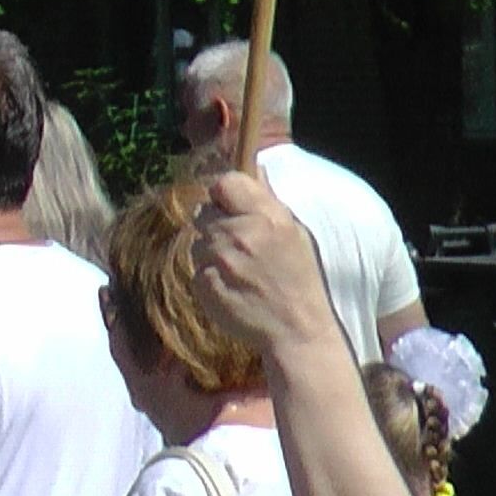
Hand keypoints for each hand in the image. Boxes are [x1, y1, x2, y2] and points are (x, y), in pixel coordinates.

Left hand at [186, 173, 347, 365]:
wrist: (295, 328)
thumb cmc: (299, 278)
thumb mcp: (294, 232)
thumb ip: (268, 199)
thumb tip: (256, 167)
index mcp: (266, 216)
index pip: (224, 182)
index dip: (225, 193)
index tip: (231, 206)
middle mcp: (240, 234)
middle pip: (204, 211)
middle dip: (216, 224)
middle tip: (238, 244)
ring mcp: (220, 260)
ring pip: (197, 242)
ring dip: (211, 252)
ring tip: (238, 269)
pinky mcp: (206, 284)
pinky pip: (196, 270)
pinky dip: (209, 277)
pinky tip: (232, 287)